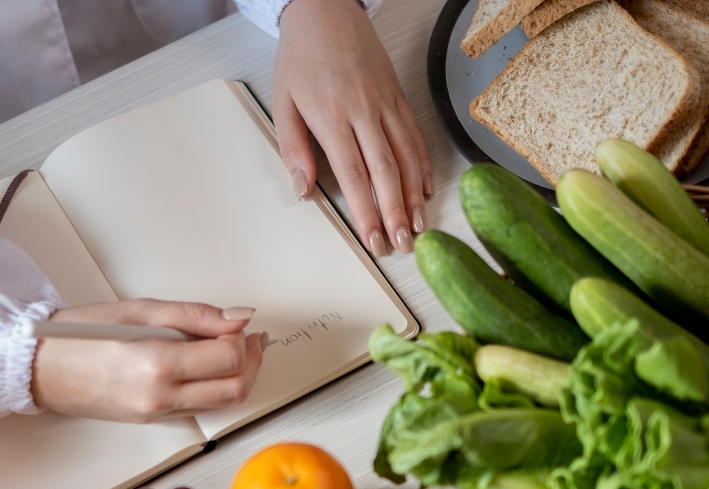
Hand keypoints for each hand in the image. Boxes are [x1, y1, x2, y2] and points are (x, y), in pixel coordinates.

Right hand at [31, 300, 264, 422]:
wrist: (39, 369)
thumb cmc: (79, 335)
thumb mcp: (139, 310)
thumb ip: (195, 315)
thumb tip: (238, 318)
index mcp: (157, 364)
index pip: (227, 358)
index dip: (243, 339)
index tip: (237, 324)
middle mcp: (160, 397)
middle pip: (234, 388)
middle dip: (251, 361)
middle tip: (249, 338)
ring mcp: (157, 414)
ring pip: (222, 403)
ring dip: (238, 376)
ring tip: (231, 348)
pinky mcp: (152, 420)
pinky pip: (199, 408)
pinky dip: (214, 387)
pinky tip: (206, 365)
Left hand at [274, 0, 432, 255]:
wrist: (324, 11)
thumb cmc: (300, 57)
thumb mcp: (283, 103)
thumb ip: (293, 149)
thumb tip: (303, 190)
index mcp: (332, 116)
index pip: (353, 174)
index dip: (366, 210)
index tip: (373, 238)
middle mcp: (364, 111)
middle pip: (386, 170)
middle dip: (395, 212)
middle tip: (402, 244)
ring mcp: (385, 103)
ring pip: (407, 155)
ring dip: (414, 194)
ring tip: (418, 226)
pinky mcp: (398, 94)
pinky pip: (415, 134)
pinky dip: (423, 164)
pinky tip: (426, 188)